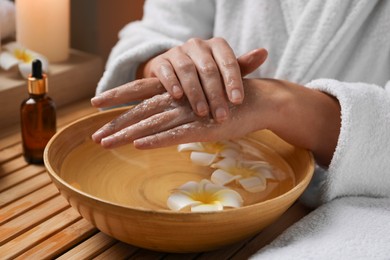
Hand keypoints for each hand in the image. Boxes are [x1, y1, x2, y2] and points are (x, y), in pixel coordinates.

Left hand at [92, 78, 340, 166]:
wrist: (258, 100)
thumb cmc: (226, 101)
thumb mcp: (200, 101)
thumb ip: (181, 108)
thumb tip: (162, 118)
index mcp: (176, 91)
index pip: (140, 91)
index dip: (117, 96)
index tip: (95, 103)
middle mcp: (179, 99)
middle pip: (140, 111)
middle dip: (116, 124)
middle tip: (95, 138)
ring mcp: (191, 113)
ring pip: (153, 123)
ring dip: (128, 135)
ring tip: (106, 144)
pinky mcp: (204, 127)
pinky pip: (177, 134)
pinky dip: (158, 140)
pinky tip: (140, 145)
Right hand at [138, 38, 267, 121]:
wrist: (172, 71)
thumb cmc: (204, 75)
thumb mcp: (223, 71)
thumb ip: (242, 65)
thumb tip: (264, 52)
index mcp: (216, 46)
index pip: (228, 61)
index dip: (233, 81)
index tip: (237, 102)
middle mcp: (197, 45)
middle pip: (208, 69)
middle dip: (215, 94)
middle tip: (221, 116)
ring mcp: (177, 52)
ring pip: (187, 70)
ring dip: (195, 92)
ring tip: (201, 111)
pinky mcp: (160, 61)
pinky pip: (166, 71)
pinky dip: (173, 83)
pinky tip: (178, 96)